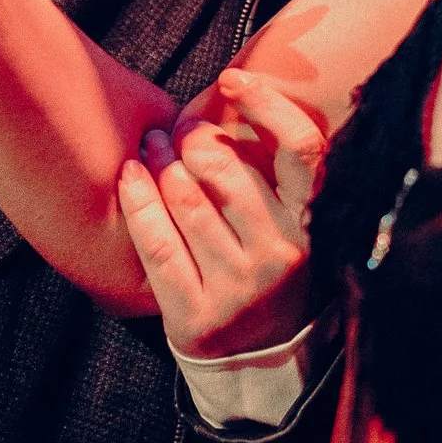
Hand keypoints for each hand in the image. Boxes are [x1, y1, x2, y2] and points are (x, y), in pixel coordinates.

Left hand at [118, 70, 327, 357]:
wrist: (263, 365)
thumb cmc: (273, 272)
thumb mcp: (294, 227)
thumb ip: (279, 176)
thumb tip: (239, 93)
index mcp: (311, 227)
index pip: (302, 151)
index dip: (268, 104)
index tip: (235, 78)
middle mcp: (279, 256)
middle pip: (226, 171)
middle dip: (193, 137)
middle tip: (178, 128)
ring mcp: (237, 288)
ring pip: (185, 201)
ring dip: (159, 162)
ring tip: (150, 145)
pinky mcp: (195, 315)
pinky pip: (156, 243)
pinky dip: (137, 202)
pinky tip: (130, 177)